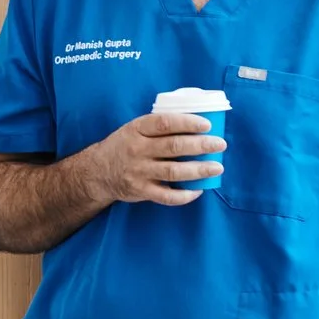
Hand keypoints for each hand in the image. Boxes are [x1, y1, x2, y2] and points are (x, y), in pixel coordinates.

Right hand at [79, 112, 224, 206]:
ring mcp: (139, 172)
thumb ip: (158, 127)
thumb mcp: (134, 129)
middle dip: (201, 145)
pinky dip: (185, 195)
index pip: (165, 123)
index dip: (188, 123)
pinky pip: (167, 196)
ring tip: (217, 168)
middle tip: (220, 145)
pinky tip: (199, 190)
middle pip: (174, 147)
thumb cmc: (124, 146)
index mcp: (137, 129)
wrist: (98, 172)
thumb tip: (195, 123)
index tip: (207, 125)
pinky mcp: (141, 191)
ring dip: (198, 170)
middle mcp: (138, 150)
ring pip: (174, 172)